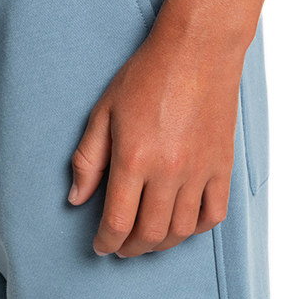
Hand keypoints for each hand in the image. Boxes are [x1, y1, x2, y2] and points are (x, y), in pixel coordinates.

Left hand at [68, 25, 245, 256]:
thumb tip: (76, 199)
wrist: (198, 49)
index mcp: (134, 158)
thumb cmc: (146, 76)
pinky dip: (195, 228)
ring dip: (160, 244)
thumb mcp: (103, 112)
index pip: (118, 220)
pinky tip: (181, 224)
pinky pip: (213, 214)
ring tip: (146, 239)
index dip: (106, 241)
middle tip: (120, 247)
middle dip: (130, 248)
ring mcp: (200, 170)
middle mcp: (168, 171)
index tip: (101, 245)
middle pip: (150, 233)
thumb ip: (88, 159)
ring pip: (181, 230)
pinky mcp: (222, 165)